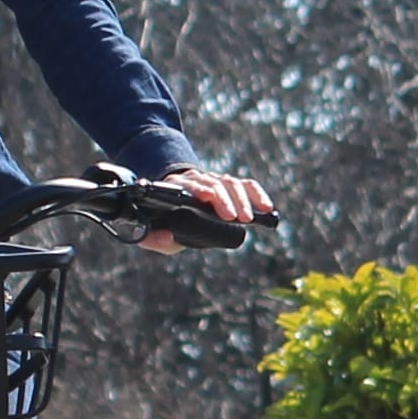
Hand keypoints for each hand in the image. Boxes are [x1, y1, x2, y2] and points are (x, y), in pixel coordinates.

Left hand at [140, 167, 276, 253]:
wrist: (169, 203)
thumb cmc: (161, 220)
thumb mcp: (150, 231)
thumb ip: (153, 238)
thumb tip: (168, 237)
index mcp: (176, 188)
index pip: (191, 184)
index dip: (202, 190)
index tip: (211, 198)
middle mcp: (197, 180)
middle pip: (215, 183)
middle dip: (226, 200)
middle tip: (235, 217)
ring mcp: (214, 181)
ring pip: (231, 183)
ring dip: (242, 199)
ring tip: (249, 218)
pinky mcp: (228, 186)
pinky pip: (246, 185)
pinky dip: (257, 194)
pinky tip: (267, 208)